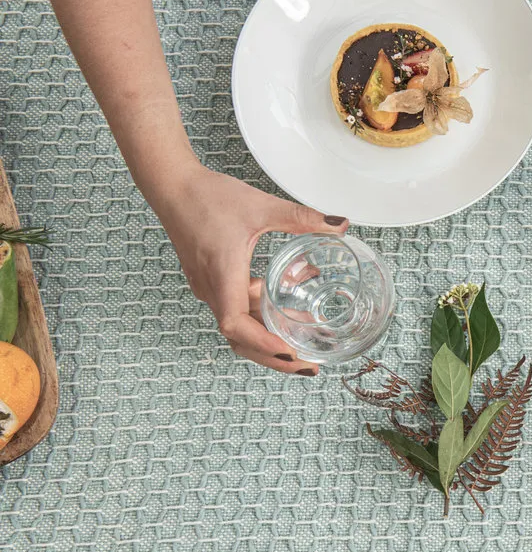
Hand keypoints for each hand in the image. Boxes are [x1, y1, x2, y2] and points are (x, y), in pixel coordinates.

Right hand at [149, 161, 348, 374]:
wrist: (171, 185)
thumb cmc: (208, 196)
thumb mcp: (261, 206)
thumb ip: (301, 217)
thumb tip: (339, 225)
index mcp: (222, 274)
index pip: (236, 325)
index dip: (263, 343)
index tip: (291, 352)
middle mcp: (210, 288)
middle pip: (240, 338)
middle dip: (273, 356)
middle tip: (308, 366)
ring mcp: (207, 287)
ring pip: (238, 326)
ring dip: (268, 337)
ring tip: (302, 341)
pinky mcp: (209, 281)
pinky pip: (234, 310)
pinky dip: (259, 317)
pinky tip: (283, 306)